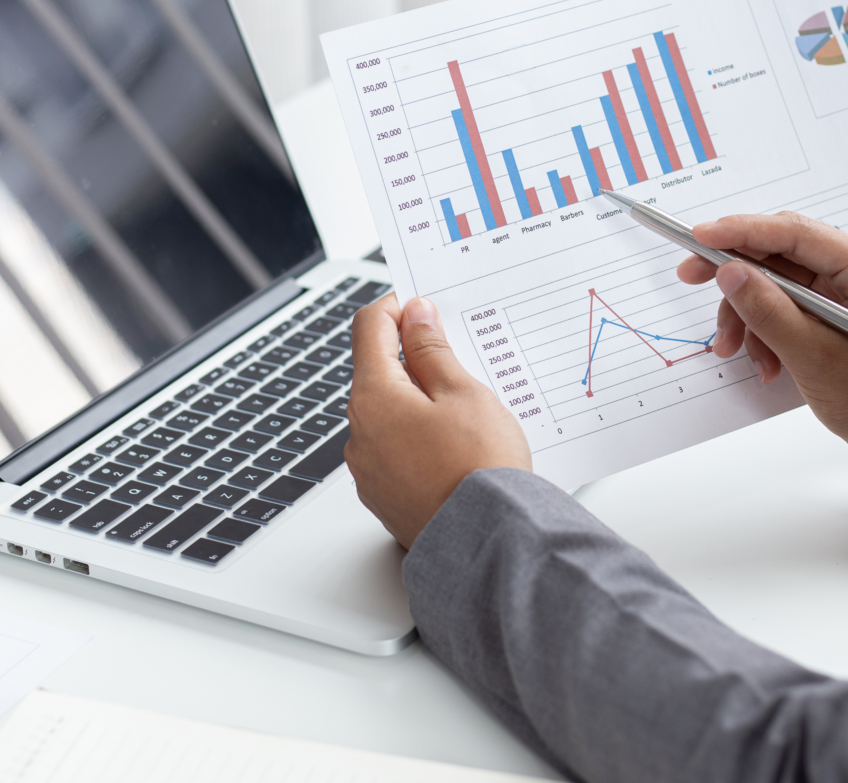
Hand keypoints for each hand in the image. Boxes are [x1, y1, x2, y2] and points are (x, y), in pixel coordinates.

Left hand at [345, 294, 530, 547]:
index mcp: (373, 398)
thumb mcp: (463, 393)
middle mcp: (359, 434)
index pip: (369, 329)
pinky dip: (419, 441)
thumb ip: (432, 350)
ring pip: (388, 417)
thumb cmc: (479, 468)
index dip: (396, 307)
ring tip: (467, 415)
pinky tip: (456, 449)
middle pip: (378, 375)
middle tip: (460, 359)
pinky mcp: (384, 498)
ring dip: (418, 404)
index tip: (422, 305)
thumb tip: (415, 316)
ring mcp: (368, 470)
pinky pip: (396, 453)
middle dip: (413, 360)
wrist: (487, 542)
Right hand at [677, 212, 847, 481]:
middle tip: (691, 276)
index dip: (744, 231)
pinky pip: (789, 300)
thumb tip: (729, 272)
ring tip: (734, 348)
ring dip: (749, 311)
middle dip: (738, 275)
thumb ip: (767, 310)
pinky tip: (764, 358)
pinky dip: (766, 325)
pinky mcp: (838, 303)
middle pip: (784, 250)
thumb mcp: (812, 356)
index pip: (798, 233)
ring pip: (779, 278)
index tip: (700, 235)